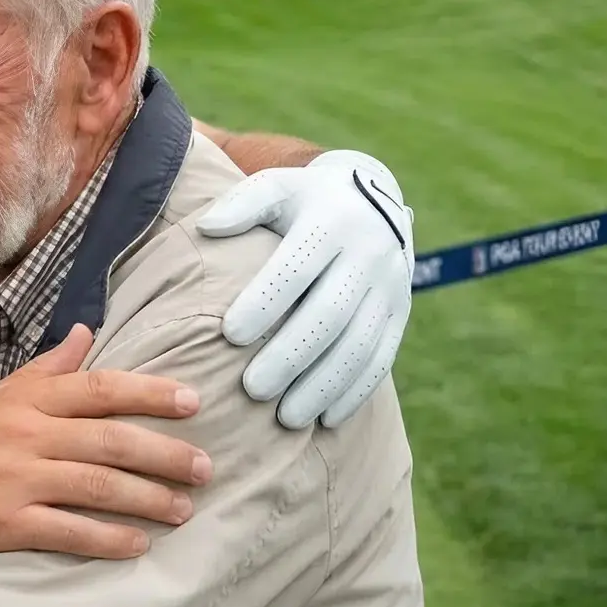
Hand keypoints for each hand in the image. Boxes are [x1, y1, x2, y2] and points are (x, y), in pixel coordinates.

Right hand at [0, 324, 207, 572]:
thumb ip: (45, 370)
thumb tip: (85, 334)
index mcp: (24, 399)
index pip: (96, 387)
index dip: (147, 393)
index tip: (190, 401)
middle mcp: (24, 433)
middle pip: (106, 439)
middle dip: (162, 452)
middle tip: (204, 466)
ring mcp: (16, 479)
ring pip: (95, 485)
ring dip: (146, 498)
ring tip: (183, 508)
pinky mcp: (8, 523)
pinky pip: (68, 531)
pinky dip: (107, 538)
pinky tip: (137, 543)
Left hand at [197, 150, 413, 428]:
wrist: (373, 199)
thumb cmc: (304, 200)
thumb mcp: (275, 187)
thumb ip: (241, 205)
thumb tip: (205, 229)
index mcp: (330, 221)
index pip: (296, 268)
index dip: (265, 302)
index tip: (230, 335)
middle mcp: (367, 255)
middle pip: (330, 315)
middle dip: (291, 356)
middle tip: (252, 389)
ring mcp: (390, 287)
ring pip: (360, 346)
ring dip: (323, 386)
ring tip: (285, 417)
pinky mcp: (401, 314)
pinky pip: (382, 360)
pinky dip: (354, 392)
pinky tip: (325, 418)